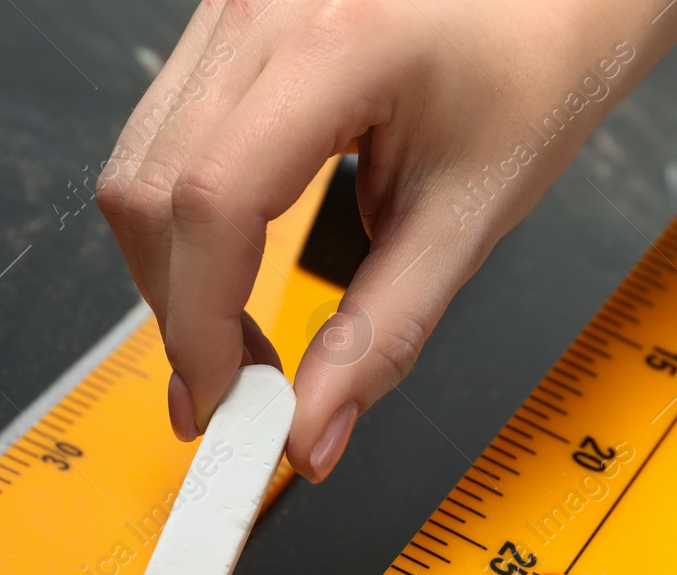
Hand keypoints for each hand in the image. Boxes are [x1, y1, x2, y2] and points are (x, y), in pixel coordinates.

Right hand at [97, 0, 676, 479]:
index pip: (213, 205)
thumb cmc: (535, 71)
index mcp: (337, 45)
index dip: (198, 326)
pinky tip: (234, 264)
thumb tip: (314, 429)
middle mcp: (262, 9)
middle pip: (150, 191)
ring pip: (141, 163)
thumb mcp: (471, 214)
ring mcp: (233, 5)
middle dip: (178, 311)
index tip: (222, 404)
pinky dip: (184, 219)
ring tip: (236, 338)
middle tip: (234, 392)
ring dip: (173, 271)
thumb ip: (385, 331)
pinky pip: (164, 133)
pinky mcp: (228, 23)